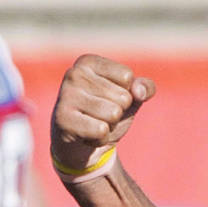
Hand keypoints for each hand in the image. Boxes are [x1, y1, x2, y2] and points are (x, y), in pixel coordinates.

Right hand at [50, 55, 155, 171]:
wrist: (81, 144)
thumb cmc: (107, 112)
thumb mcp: (132, 96)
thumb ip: (145, 87)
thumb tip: (139, 92)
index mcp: (88, 62)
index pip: (127, 77)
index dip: (127, 93)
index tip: (109, 98)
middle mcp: (73, 74)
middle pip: (123, 97)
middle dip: (119, 111)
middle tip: (100, 114)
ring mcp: (66, 96)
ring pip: (114, 113)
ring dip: (110, 125)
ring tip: (94, 123)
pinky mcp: (62, 119)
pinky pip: (101, 130)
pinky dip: (101, 138)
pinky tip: (87, 134)